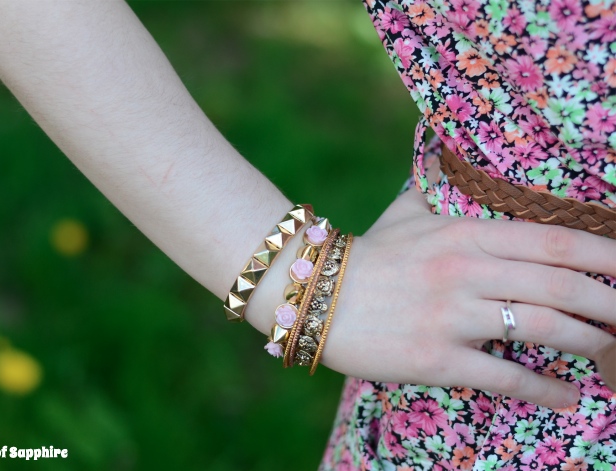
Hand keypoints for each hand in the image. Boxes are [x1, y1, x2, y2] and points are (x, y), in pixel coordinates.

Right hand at [321, 185, 615, 408]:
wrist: (311, 294)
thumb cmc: (367, 254)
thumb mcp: (404, 211)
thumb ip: (438, 183)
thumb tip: (453, 153)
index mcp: (463, 232)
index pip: (552, 238)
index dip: (604, 252)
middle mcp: (464, 270)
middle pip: (560, 286)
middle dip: (611, 303)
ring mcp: (451, 316)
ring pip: (543, 329)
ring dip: (589, 343)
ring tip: (610, 354)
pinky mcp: (435, 358)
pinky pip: (504, 376)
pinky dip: (544, 389)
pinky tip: (567, 396)